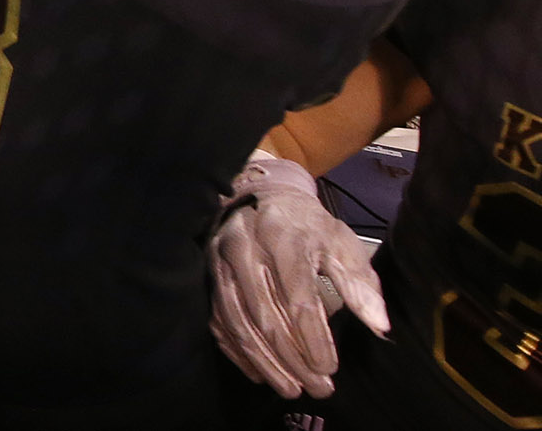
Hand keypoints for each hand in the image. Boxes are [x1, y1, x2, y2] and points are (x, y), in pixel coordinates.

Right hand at [210, 154, 388, 397]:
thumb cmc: (308, 227)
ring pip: (238, 322)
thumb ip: (359, 283)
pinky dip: (238, 353)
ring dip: (265, 362)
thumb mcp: (341, 244)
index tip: (331, 369)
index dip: (314, 337)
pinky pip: (219, 321)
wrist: (261, 198)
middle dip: (293, 359)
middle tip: (318, 389)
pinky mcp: (208, 277)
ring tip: (291, 390)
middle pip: (266, 315)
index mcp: (282, 237)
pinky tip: (259, 374)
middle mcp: (244, 249)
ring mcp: (220, 263)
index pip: (297, 296)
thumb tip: (380, 326)